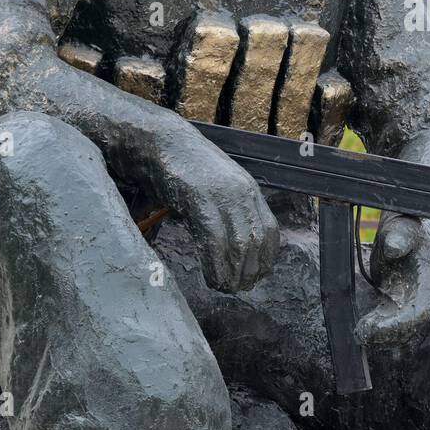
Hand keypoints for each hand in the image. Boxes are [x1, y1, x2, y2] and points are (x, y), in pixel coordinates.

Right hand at [140, 118, 279, 292]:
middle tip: (238, 289)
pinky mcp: (199, 198)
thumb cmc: (182, 169)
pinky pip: (214, 240)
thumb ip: (228, 210)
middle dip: (250, 271)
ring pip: (238, 244)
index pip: (270, 231)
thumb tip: (235, 244)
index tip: (258, 275)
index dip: (267, 258)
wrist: (159, 141)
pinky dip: (215, 265)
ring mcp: (221, 194)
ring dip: (233, 273)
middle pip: (256, 242)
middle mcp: (240, 192)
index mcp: (247, 189)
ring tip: (224, 288)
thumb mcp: (214, 188)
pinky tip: (211, 278)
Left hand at [355, 212, 429, 346]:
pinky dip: (375, 327)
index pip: (420, 311)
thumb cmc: (410, 223)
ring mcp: (409, 301)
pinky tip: (359, 325)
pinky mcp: (396, 302)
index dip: (398, 325)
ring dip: (380, 335)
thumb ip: (401, 235)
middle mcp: (422, 295)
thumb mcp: (406, 224)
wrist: (407, 224)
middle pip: (409, 327)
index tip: (373, 326)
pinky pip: (388, 321)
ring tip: (358, 332)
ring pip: (399, 328)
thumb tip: (393, 247)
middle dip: (386, 335)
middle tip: (360, 333)